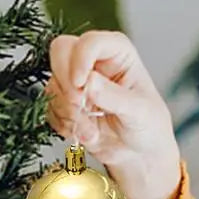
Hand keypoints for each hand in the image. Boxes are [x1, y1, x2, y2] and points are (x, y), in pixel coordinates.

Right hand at [46, 31, 180, 198]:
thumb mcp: (139, 112)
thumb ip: (114, 96)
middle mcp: (94, 62)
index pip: (90, 42)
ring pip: (53, 84)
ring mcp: (77, 82)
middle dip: (66, 83)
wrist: (140, 156)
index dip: (80, 60)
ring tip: (91, 131)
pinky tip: (85, 135)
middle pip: (60, 51)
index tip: (81, 84)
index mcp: (117, 53)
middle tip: (80, 106)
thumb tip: (89, 82)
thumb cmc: (148, 127)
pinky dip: (63, 125)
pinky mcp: (65, 104)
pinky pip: (50, 109)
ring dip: (68, 112)